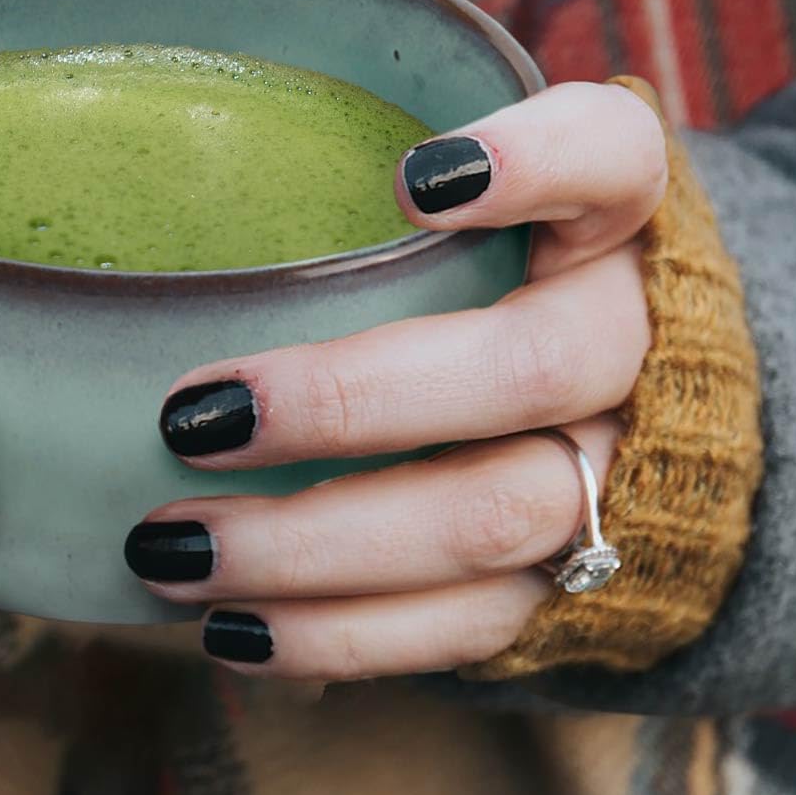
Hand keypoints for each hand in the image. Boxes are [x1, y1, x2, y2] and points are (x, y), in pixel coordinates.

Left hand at [125, 82, 664, 680]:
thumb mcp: (468, 206)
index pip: (612, 157)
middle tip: (194, 418)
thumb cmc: (496, 278)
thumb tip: (156, 215)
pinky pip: (469, 625)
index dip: (533, 164)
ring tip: (173, 549)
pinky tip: (231, 629)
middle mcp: (636, 343)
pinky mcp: (577, 582)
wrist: (638, 416)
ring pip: (492, 519)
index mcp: (617, 219)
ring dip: (314, 545)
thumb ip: (360, 180)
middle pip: (530, 369)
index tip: (413, 183)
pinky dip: (340, 637)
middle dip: (350, 402)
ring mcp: (618, 474)